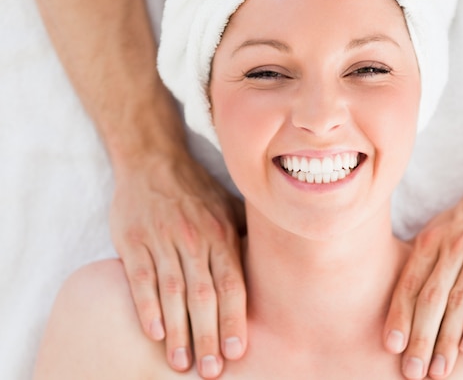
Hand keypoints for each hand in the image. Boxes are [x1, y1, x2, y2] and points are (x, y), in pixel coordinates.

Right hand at [109, 148, 245, 378]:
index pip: (233, 283)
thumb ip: (244, 237)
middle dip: (209, 336)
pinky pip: (140, 277)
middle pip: (204, 295)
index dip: (235, 319)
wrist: (153, 160)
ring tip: (181, 363)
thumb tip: (271, 264)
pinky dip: (147, 306)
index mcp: (220, 234)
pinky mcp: (134, 240)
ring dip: (178, 331)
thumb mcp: (228, 207)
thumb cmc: (196, 191)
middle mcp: (195, 239)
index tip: (238, 351)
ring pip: (173, 292)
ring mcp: (163, 240)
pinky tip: (154, 332)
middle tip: (211, 371)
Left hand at [384, 182, 462, 378]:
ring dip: (447, 339)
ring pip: (458, 301)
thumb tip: (404, 299)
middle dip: (419, 338)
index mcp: (430, 239)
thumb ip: (426, 259)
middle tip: (413, 371)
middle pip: (430, 298)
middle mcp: (451, 245)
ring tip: (440, 369)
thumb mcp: (442, 228)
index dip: (399, 316)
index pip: (409, 284)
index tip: (391, 347)